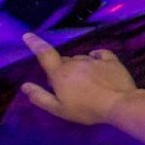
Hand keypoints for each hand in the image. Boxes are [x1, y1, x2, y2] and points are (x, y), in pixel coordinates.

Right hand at [20, 33, 140, 125]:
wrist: (119, 104)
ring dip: (80, 67)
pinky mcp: (111, 60)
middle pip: (64, 61)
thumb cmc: (87, 109)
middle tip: (69, 87)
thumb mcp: (59, 109)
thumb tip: (25, 86)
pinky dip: (96, 57)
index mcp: (60, 73)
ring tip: (87, 83)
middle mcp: (76, 62)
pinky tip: (98, 64)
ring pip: (81, 58)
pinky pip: (100, 54)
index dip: (35, 44)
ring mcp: (94, 60)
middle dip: (63, 70)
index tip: (28, 35)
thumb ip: (40, 97)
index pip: (44, 54)